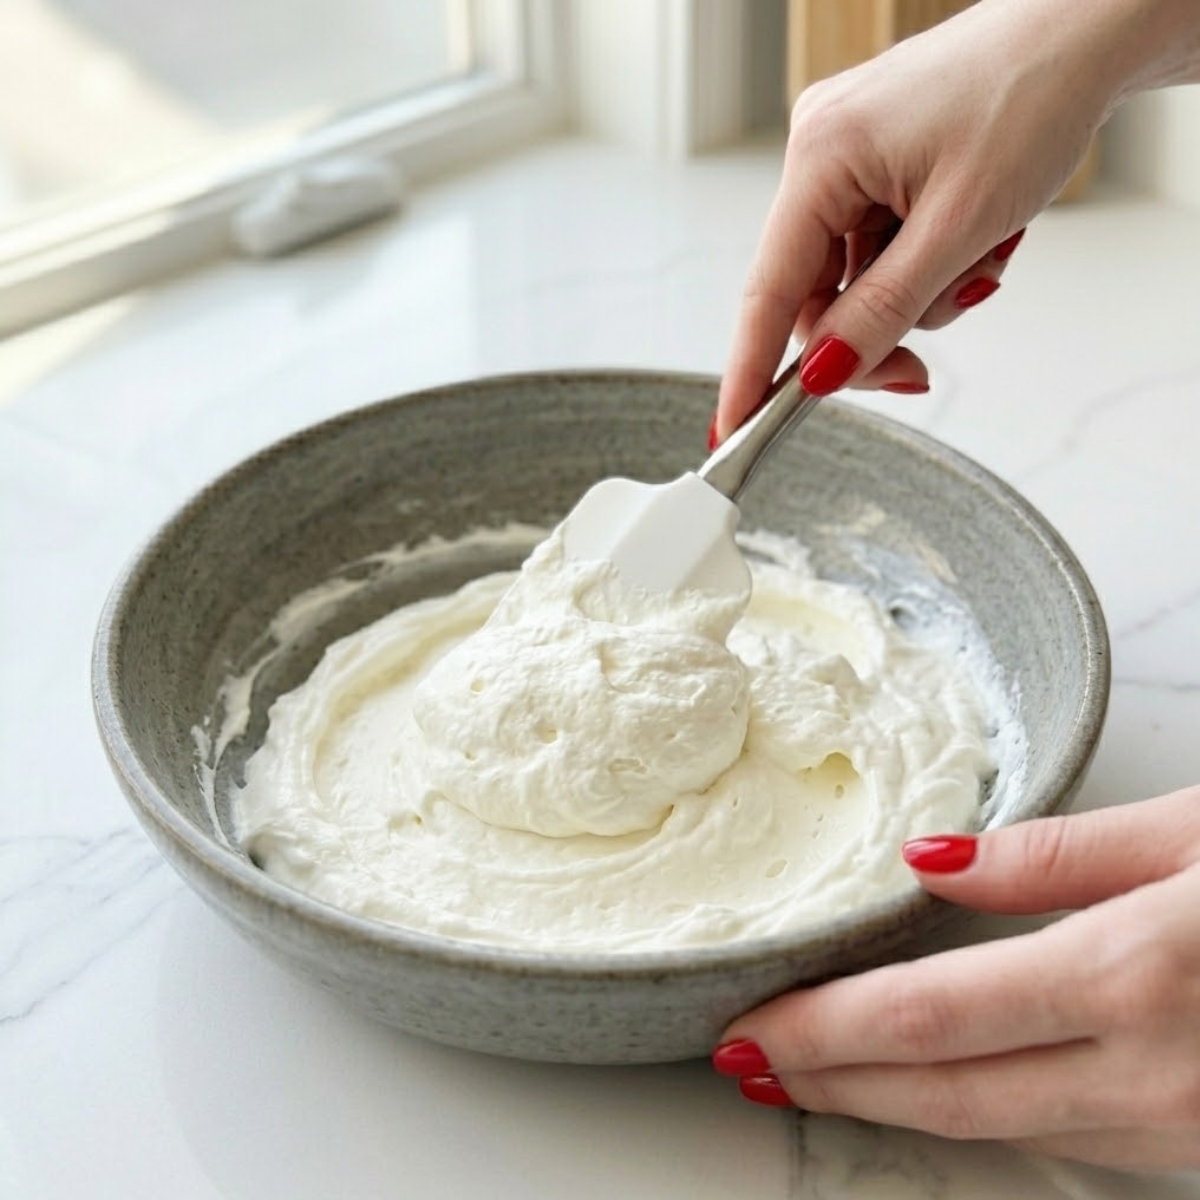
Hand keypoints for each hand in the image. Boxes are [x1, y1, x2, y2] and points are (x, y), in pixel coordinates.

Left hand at [713, 788, 1199, 1171]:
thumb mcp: (1198, 829)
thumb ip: (1056, 854)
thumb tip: (932, 864)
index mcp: (1137, 974)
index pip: (930, 1018)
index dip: (826, 1031)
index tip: (750, 1028)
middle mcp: (1156, 1072)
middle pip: (946, 1092)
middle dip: (834, 1080)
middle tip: (747, 1063)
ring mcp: (1189, 1125)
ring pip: (1002, 1126)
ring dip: (897, 1102)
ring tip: (815, 1074)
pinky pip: (1072, 1136)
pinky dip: (984, 1111)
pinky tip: (938, 1087)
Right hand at [715, 0, 1124, 436]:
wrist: (1088, 30)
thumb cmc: (1033, 94)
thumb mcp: (959, 227)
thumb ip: (884, 310)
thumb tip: (825, 373)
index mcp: (822, 155)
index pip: (768, 289)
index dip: (750, 368)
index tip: (732, 427)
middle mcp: (821, 152)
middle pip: (815, 292)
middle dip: (872, 333)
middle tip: (917, 371)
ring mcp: (848, 156)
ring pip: (854, 276)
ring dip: (915, 295)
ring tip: (979, 260)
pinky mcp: (878, 162)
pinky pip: (879, 246)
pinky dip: (923, 265)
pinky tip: (971, 241)